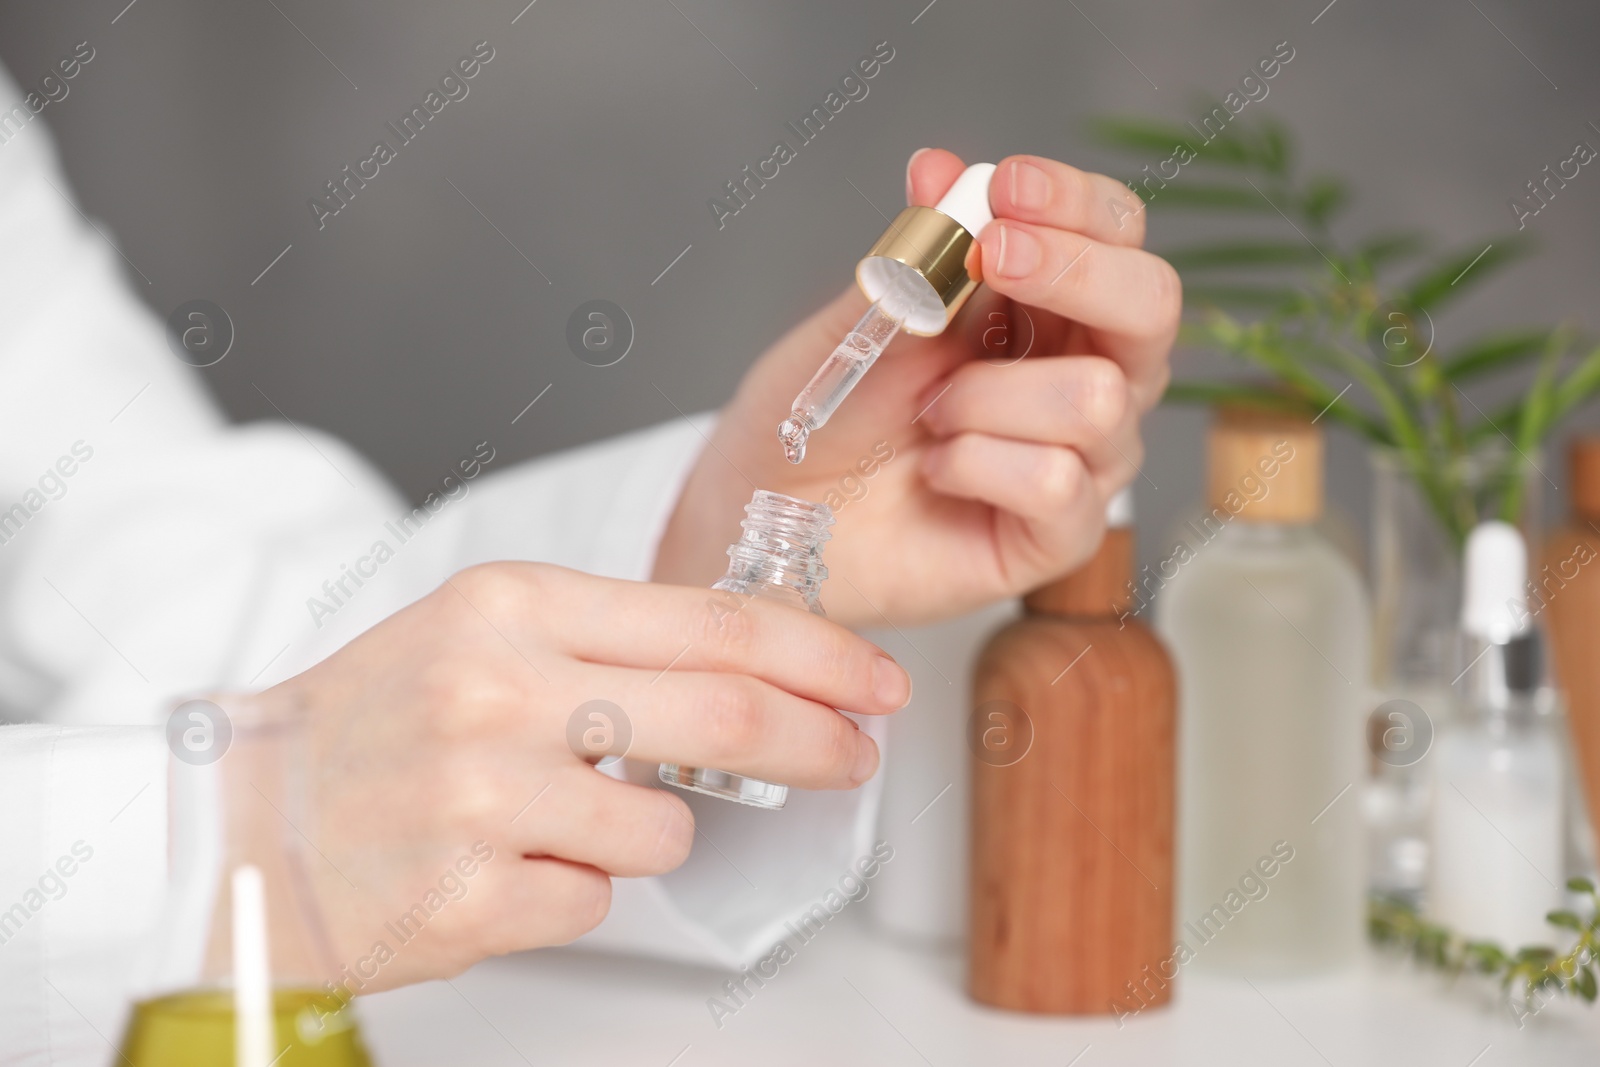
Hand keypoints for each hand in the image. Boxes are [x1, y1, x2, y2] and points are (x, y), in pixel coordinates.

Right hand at [262, 562, 909, 990]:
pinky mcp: (472, 896)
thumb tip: (756, 671)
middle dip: (820, 740)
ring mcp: (486, 798)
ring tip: (558, 818)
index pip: (713, 624)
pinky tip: (505, 863)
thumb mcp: (485, 633)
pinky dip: (577, 887)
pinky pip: (598, 899)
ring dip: (649, 833)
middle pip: (727, 718)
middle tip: (858, 755)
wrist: (245, 822)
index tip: (872, 682)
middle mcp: (501, 690)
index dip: (817, 657)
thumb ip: (612, 642)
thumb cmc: (372, 721)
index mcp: (513, 605)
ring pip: (668, 831)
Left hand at [654, 149, 1179, 626]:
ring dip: (986, 395)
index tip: (1007, 187)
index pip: (1117, 232)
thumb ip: (914, 252)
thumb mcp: (863, 316)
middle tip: (993, 257)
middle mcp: (1088, 375)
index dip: (1075, 202)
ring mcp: (1085, 459)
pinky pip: (1058, 483)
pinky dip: (976, 464)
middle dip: (1075, 271)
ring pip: (1096, 398)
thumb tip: (943, 171)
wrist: (777, 509)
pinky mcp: (1061, 535)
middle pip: (1154, 305)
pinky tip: (936, 471)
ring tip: (929, 414)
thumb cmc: (829, 410)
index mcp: (1051, 305)